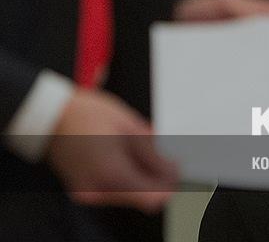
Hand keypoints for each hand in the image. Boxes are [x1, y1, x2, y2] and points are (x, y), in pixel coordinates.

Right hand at [45, 89, 177, 213]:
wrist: (52, 115)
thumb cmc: (88, 114)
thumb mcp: (130, 127)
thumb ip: (153, 154)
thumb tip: (171, 171)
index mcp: (112, 173)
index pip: (152, 197)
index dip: (168, 184)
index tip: (173, 170)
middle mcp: (98, 189)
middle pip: (142, 197)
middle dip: (155, 178)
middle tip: (158, 155)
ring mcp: (88, 193)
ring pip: (129, 195)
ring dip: (139, 177)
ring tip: (135, 150)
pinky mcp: (82, 191)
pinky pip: (113, 191)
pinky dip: (123, 177)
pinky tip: (121, 155)